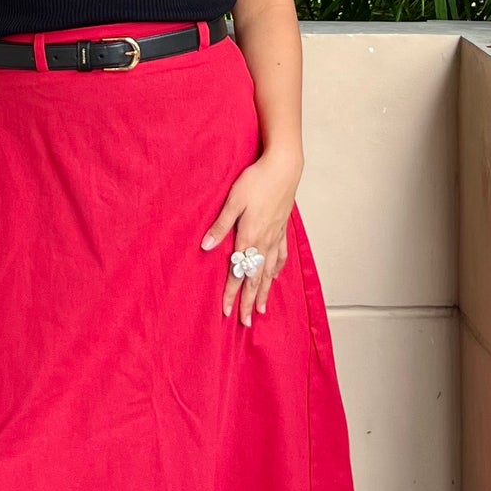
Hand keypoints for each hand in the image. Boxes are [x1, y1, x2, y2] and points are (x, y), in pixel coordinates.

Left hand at [200, 147, 300, 325]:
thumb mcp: (233, 201)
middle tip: (246, 323)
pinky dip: (277, 270)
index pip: (238, 272)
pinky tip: (276, 277)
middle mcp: (264, 242)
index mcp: (249, 237)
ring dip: (265, 292)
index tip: (226, 311)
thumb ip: (220, 226)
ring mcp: (276, 237)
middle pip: (256, 279)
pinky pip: (280, 256)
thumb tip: (206, 247)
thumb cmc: (256, 181)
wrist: (283, 168)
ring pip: (270, 272)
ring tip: (262, 310)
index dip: (231, 293)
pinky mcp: (283, 229)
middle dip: (250, 302)